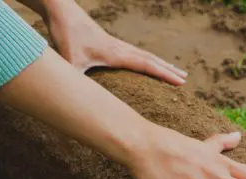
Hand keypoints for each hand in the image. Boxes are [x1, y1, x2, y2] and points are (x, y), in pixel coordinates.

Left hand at [39, 0, 187, 84]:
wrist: (61, 10)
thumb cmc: (66, 35)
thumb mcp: (70, 62)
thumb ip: (76, 81)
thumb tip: (78, 100)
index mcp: (116, 54)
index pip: (147, 65)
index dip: (165, 74)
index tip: (181, 82)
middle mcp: (120, 48)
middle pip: (151, 59)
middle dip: (168, 70)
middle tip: (185, 78)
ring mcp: (115, 44)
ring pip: (144, 54)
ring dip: (160, 63)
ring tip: (172, 69)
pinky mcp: (108, 42)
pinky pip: (134, 53)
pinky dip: (146, 59)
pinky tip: (145, 63)